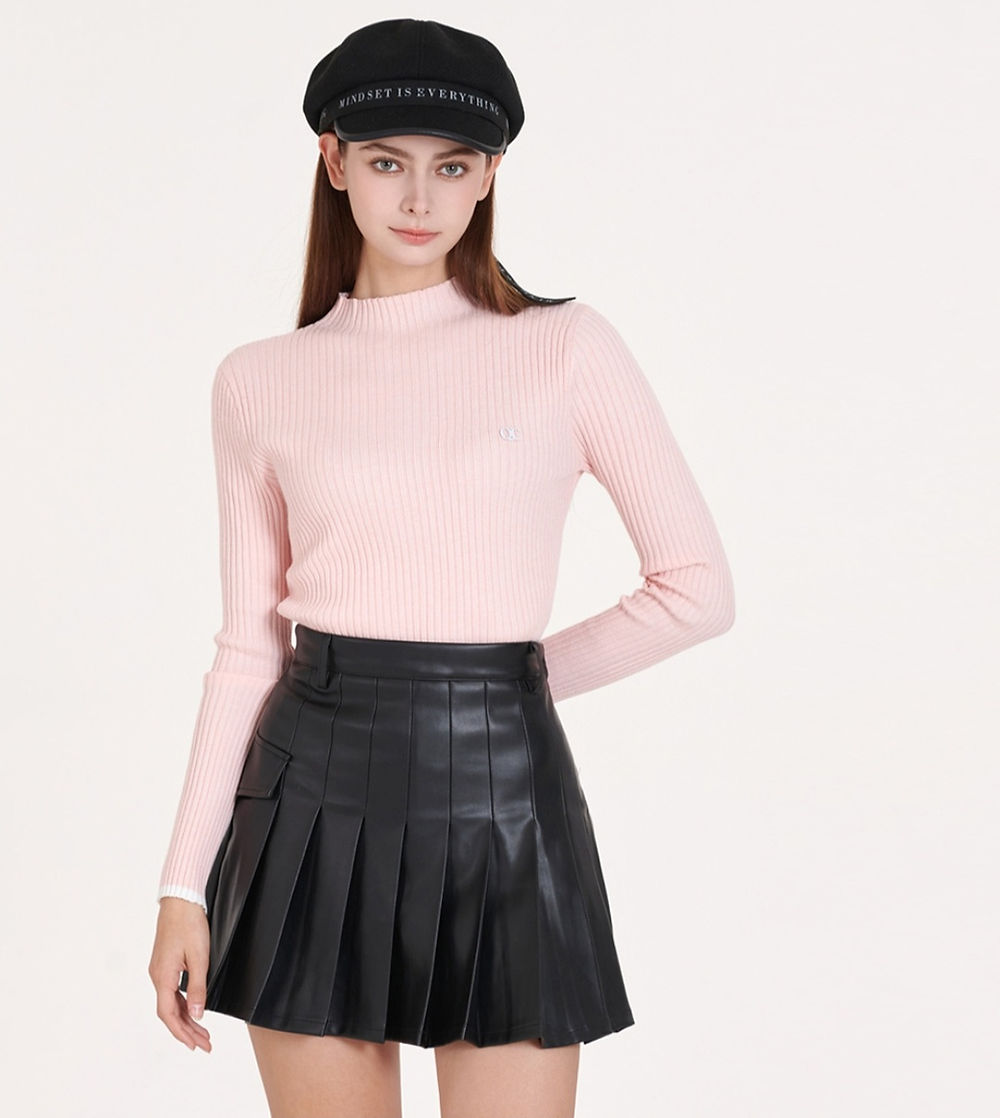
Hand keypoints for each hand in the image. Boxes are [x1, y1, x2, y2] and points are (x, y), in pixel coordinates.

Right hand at [148, 897, 212, 1051]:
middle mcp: (157, 976)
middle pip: (169, 1012)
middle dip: (187, 1030)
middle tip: (206, 1044)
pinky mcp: (165, 964)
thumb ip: (197, 988)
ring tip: (203, 1033)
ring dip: (186, 1019)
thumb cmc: (189, 925)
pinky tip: (193, 1010)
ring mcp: (160, 970)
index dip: (182, 1032)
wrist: (181, 901)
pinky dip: (182, 1005)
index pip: (168, 1014)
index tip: (195, 1045)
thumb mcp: (200, 957)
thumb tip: (196, 1015)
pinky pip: (172, 992)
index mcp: (162, 977)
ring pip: (171, 1003)